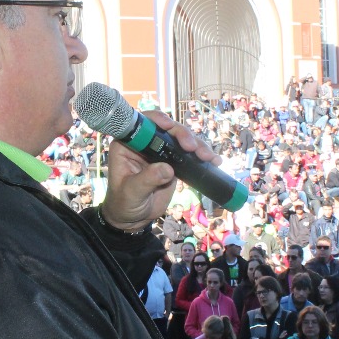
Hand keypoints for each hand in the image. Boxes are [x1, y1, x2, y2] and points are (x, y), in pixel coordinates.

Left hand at [100, 111, 219, 232]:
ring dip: (197, 145)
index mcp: (128, 145)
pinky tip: (214, 161)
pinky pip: (189, 155)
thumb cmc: (125, 202)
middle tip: (192, 148)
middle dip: (182, 134)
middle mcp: (145, 144)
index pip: (142, 124)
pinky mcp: (174, 163)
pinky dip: (202, 157)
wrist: (133, 217)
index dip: (156, 120)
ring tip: (208, 157)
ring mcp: (161, 152)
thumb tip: (167, 169)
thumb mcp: (132, 192)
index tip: (169, 126)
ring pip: (181, 140)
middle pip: (167, 129)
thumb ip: (147, 179)